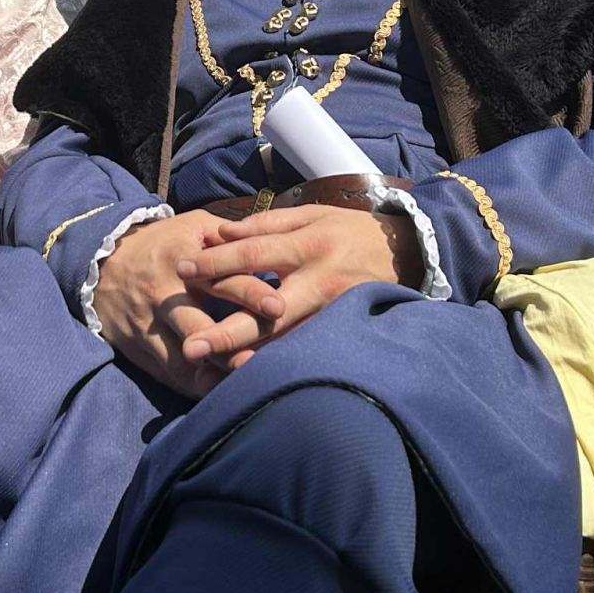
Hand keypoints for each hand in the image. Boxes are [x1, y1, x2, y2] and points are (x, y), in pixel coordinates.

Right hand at [91, 209, 281, 398]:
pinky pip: (171, 375)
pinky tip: (220, 391)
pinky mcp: (139, 349)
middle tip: (262, 360)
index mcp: (183, 262)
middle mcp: (165, 297)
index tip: (278, 308)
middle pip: (201, 328)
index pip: (221, 278)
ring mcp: (149, 327)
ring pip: (185, 361)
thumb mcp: (192, 227)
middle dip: (232, 347)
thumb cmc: (161, 243)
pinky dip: (197, 386)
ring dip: (216, 375)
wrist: (101, 261)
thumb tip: (269, 243)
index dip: (251, 294)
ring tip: (247, 383)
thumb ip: (229, 236)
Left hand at [174, 204, 422, 369]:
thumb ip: (264, 225)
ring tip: (212, 372)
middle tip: (189, 348)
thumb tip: (218, 234)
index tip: (181, 271)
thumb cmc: (350, 230)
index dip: (216, 263)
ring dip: (247, 357)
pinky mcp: (341, 332)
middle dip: (226, 332)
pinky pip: (302, 351)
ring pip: (284, 340)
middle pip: (265, 312)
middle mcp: (317, 282)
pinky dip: (275, 364)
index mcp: (307, 245)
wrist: (411, 252)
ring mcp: (331, 312)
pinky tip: (247, 376)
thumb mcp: (311, 216)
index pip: (253, 254)